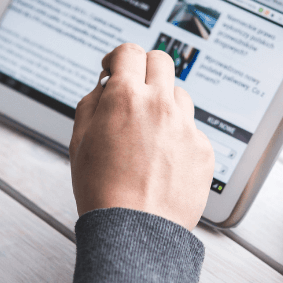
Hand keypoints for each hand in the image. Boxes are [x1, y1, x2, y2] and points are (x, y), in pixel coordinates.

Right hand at [70, 44, 214, 230]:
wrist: (135, 231)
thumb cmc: (102, 190)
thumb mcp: (79, 140)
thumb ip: (92, 102)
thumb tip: (105, 84)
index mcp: (126, 97)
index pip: (129, 51)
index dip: (118, 57)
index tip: (115, 68)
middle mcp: (160, 104)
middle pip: (161, 60)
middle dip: (145, 69)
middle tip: (135, 88)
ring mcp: (186, 126)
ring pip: (179, 95)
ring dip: (163, 103)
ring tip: (147, 133)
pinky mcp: (203, 149)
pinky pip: (191, 129)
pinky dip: (178, 137)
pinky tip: (162, 160)